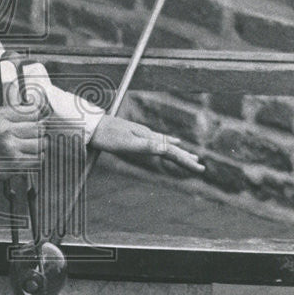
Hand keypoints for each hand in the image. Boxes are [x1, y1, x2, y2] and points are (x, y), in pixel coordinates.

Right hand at [0, 82, 45, 182]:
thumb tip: (35, 107)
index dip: (37, 117)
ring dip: (40, 144)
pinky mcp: (15, 163)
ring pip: (40, 143)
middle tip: (35, 134)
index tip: (35, 120)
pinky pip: (38, 158)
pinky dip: (37, 156)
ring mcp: (10, 148)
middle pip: (38, 128)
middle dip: (39, 131)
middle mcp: (4, 131)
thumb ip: (13, 111)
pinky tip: (30, 154)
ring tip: (32, 144)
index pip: (32, 112)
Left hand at [89, 115, 204, 173]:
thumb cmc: (107, 137)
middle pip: (172, 149)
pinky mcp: (137, 134)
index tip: (199, 169)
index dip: (186, 161)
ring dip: (180, 152)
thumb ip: (146, 146)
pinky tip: (172, 142)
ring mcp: (143, 134)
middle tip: (200, 167)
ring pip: (168, 145)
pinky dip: (169, 144)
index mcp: (148, 139)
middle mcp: (149, 135)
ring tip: (192, 157)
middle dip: (186, 159)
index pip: (172, 152)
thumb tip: (165, 148)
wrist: (92, 125)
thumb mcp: (126, 144)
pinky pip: (159, 141)